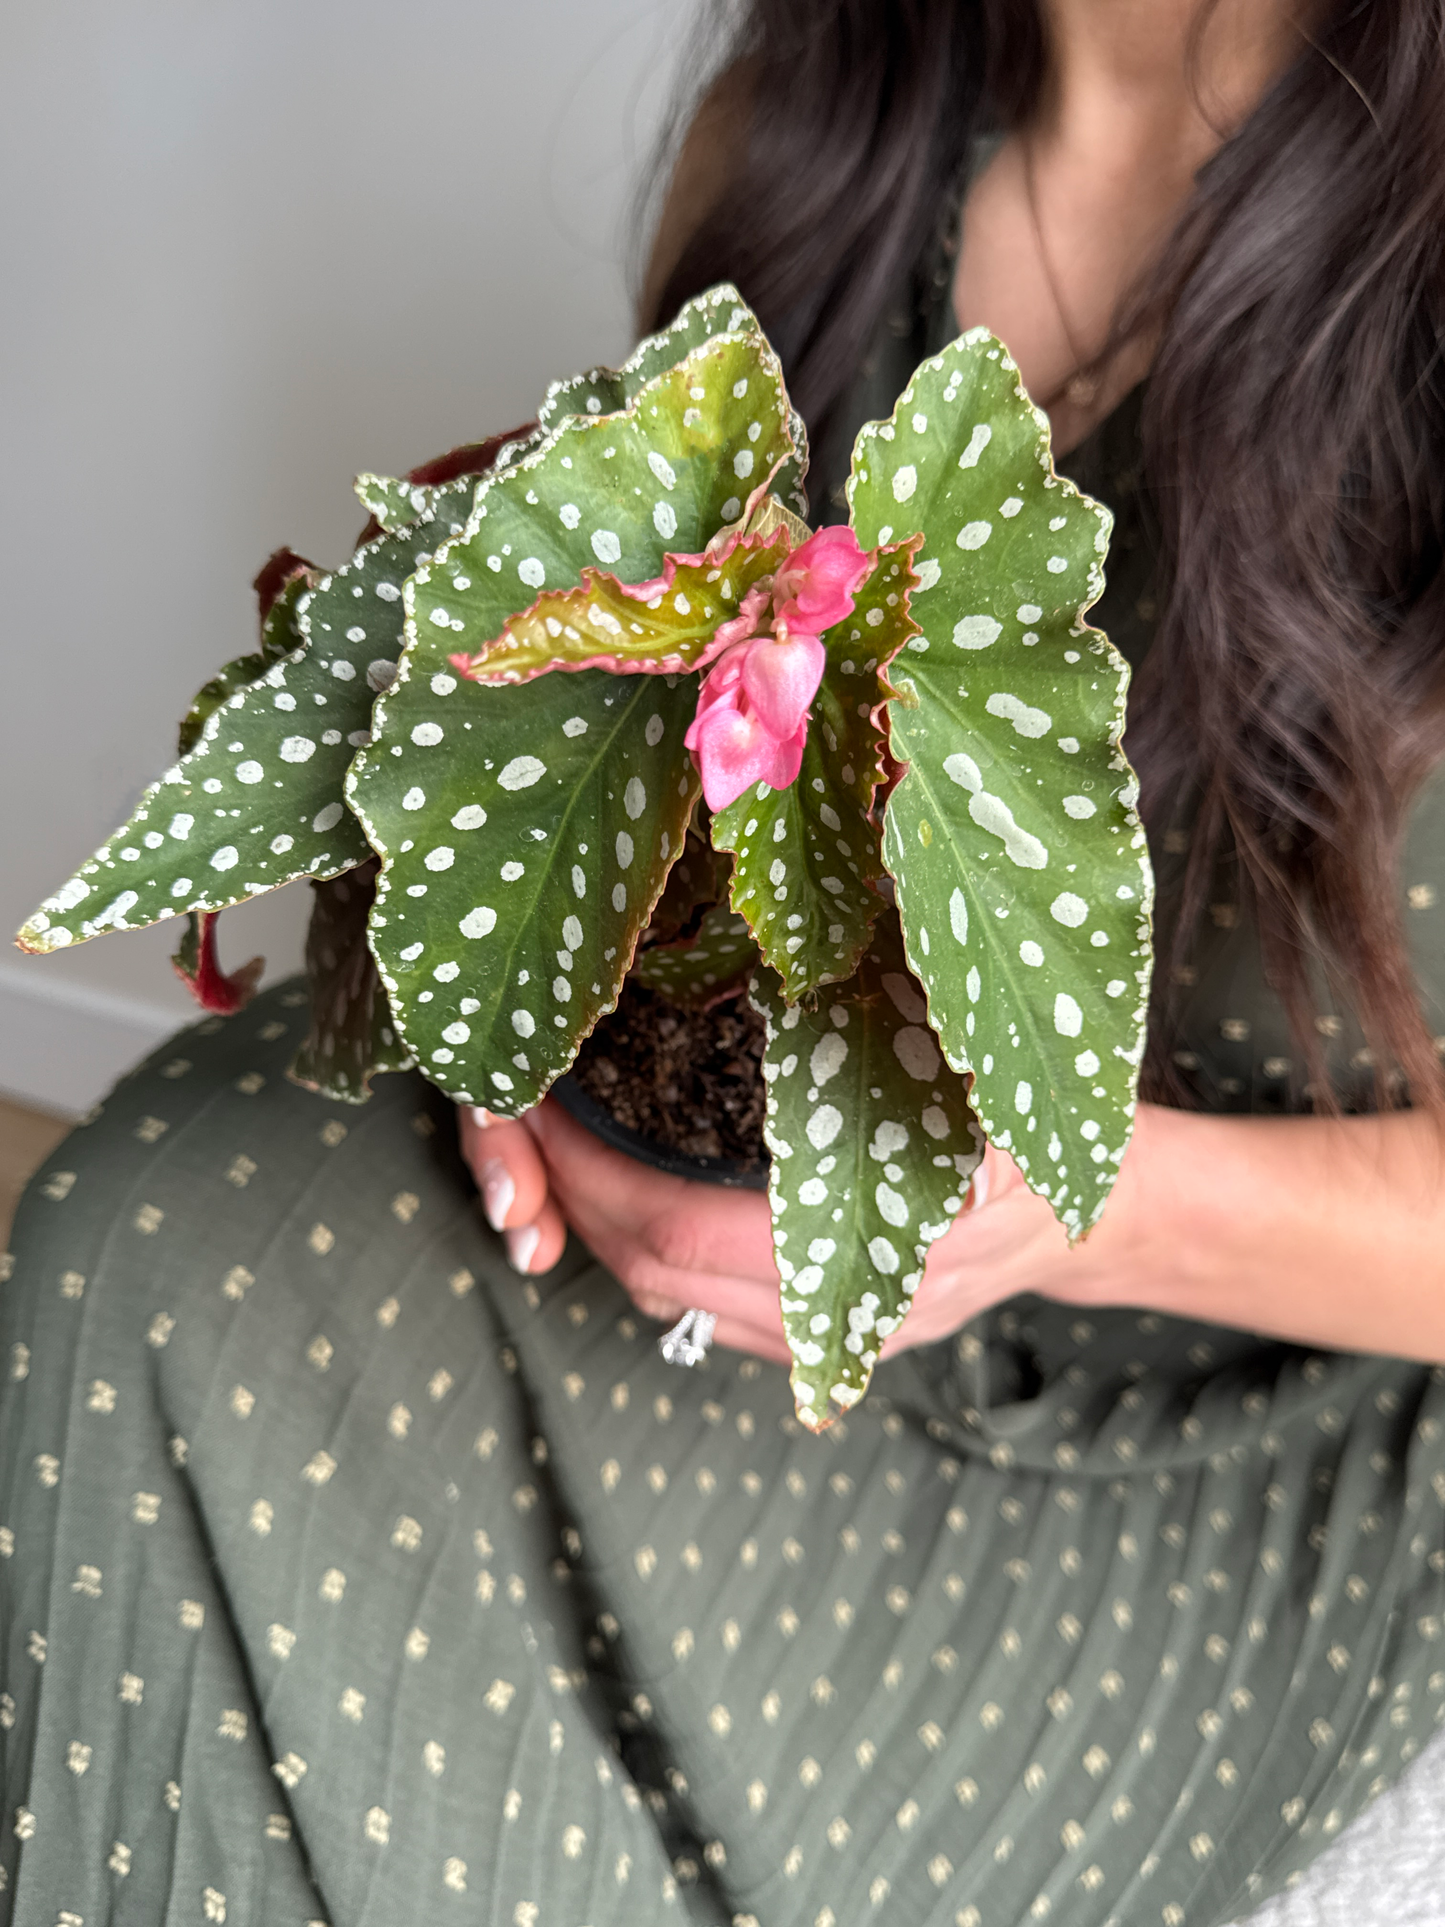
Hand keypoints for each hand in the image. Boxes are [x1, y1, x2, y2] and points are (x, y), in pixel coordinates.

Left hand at [458, 1099, 1117, 1364]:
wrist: (1114, 1210)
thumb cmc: (1056, 1118)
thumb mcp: (988, 1063)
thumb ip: (899, 1033)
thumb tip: (798, 959)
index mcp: (885, 1238)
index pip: (688, 1232)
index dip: (599, 1177)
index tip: (546, 1111)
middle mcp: (854, 1306)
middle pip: (662, 1280)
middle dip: (579, 1202)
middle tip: (529, 1126)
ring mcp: (845, 1333)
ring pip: (680, 1306)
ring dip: (609, 1233)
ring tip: (569, 1151)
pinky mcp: (839, 1334)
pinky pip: (714, 1314)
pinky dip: (656, 1257)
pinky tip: (637, 1194)